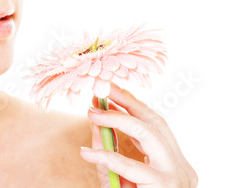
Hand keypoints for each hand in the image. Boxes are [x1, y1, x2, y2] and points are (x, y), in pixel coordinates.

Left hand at [79, 83, 197, 186]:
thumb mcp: (118, 175)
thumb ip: (108, 149)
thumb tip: (94, 119)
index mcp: (173, 163)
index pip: (155, 123)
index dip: (133, 104)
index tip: (111, 89)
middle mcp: (181, 168)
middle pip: (156, 122)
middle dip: (128, 102)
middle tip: (102, 90)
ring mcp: (176, 179)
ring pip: (151, 135)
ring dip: (119, 120)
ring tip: (92, 113)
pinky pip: (133, 167)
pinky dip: (108, 157)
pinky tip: (88, 153)